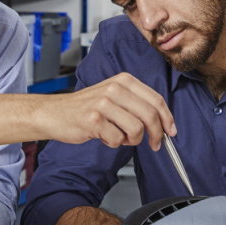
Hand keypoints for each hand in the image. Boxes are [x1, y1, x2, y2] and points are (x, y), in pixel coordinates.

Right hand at [42, 73, 174, 150]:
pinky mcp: (93, 119)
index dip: (167, 118)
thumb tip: (163, 122)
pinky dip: (114, 143)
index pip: (156, 99)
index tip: (171, 131)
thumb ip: (136, 103)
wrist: (54, 113)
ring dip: (132, 140)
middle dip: (156, 134)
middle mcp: (114, 88)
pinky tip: (104, 136)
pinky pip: (117, 139)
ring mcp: (103, 103)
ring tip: (120, 137)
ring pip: (136, 129)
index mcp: (123, 80)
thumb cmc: (85, 107)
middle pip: (150, 115)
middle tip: (154, 144)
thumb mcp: (113, 95)